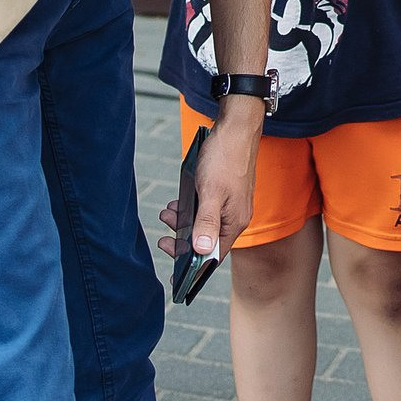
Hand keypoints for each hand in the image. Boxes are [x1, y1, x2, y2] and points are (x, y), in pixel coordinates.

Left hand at [178, 98, 259, 258]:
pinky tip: (178, 203)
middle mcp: (235, 217)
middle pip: (208, 242)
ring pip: (205, 225)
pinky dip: (190, 211)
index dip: (194, 266)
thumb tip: (201, 252)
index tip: (175, 272)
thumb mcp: (210, 192)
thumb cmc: (224, 158)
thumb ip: (206, 223)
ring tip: (168, 214)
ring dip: (184, 224)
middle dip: (184, 242)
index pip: (213, 256)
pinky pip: (206, 212)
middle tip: (164, 239)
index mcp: (234, 223)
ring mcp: (231, 206)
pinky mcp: (226, 194)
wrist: (236, 129)